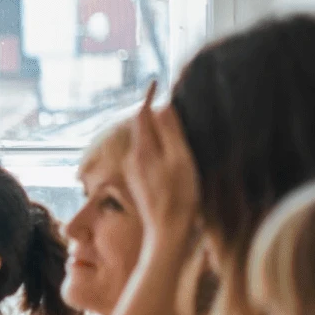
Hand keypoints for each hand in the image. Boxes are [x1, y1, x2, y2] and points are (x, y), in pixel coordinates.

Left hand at [124, 83, 200, 248]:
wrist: (169, 233)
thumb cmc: (179, 197)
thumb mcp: (180, 160)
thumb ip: (170, 132)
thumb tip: (162, 105)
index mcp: (142, 150)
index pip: (141, 114)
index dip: (149, 96)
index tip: (156, 81)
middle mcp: (134, 160)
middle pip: (143, 127)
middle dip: (154, 111)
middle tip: (166, 95)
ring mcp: (137, 173)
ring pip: (146, 142)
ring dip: (157, 130)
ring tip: (172, 118)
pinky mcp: (143, 183)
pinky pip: (150, 156)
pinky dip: (159, 146)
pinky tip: (172, 149)